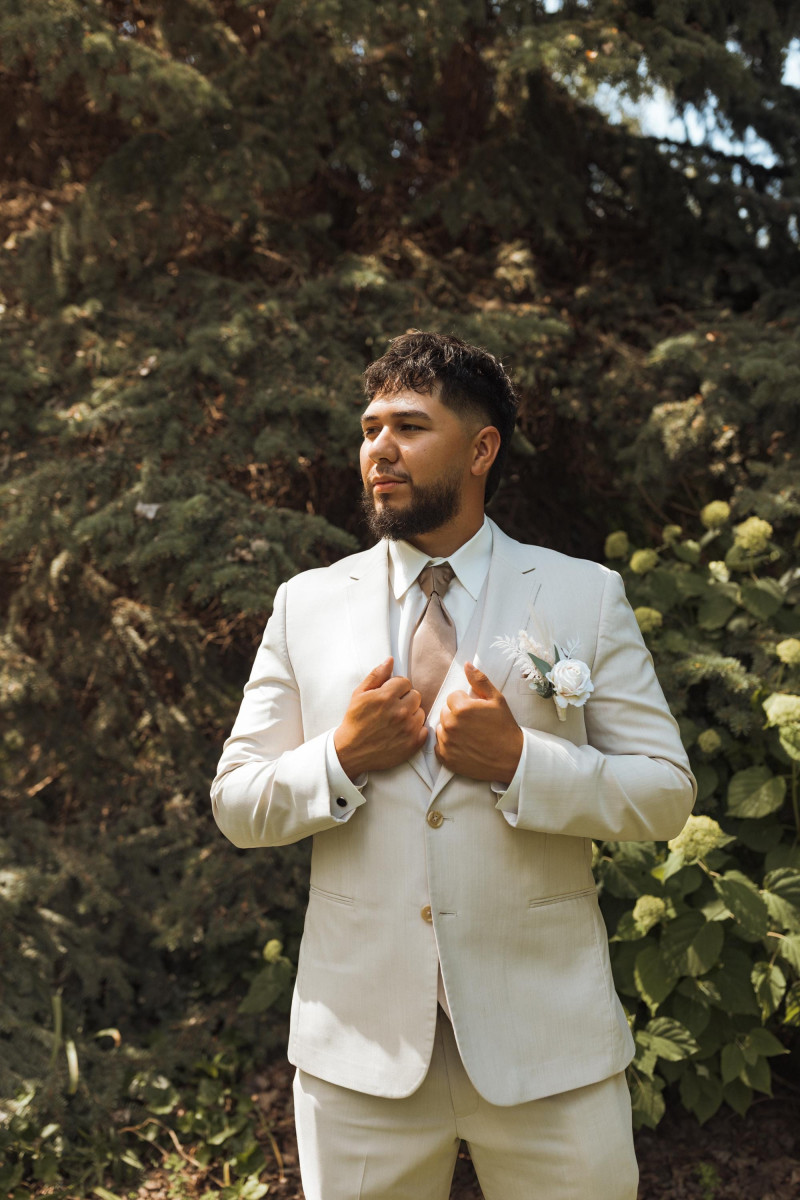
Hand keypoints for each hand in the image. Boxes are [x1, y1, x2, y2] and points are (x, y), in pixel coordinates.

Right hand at [334, 658, 426, 779]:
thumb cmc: (355, 721)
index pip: (405, 682)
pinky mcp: (413, 744)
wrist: (351, 751)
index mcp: (386, 697)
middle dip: (405, 700)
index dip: (396, 688)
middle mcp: (400, 711)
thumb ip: (376, 676)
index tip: (389, 696)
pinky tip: (402, 732)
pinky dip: (416, 731)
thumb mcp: (359, 694)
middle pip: (415, 696)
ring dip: (411, 715)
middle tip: (393, 709)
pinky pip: (424, 729)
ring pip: (421, 712)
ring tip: (396, 721)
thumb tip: (390, 661)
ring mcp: (408, 728)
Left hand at [435, 662, 522, 782]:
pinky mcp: (446, 758)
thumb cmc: (505, 727)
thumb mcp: (497, 699)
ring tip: (470, 736)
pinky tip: (463, 746)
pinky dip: (448, 746)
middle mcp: (450, 725)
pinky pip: (439, 746)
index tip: (476, 712)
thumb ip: (480, 680)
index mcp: (461, 708)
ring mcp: (447, 743)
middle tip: (474, 724)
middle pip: (445, 712)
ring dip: (451, 730)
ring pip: (441, 728)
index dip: (465, 703)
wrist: (512, 758)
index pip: (452, 697)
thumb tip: (466, 665)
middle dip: (457, 715)